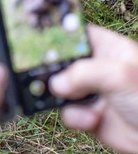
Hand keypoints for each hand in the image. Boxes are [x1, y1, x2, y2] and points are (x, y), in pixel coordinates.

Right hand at [49, 25, 137, 153]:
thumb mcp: (120, 76)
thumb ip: (84, 74)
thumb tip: (56, 84)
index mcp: (107, 48)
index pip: (75, 34)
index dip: (56, 35)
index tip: (35, 40)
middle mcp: (95, 68)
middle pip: (60, 62)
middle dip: (50, 70)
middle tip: (39, 75)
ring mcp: (90, 91)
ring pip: (59, 88)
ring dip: (62, 97)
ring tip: (71, 101)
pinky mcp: (87, 113)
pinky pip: (67, 112)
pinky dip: (75, 117)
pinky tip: (93, 119)